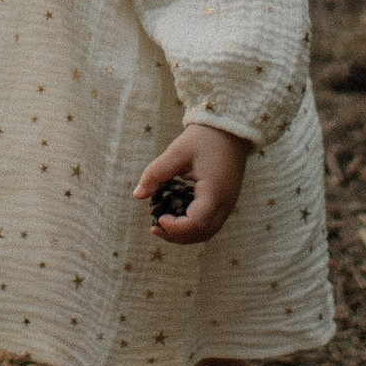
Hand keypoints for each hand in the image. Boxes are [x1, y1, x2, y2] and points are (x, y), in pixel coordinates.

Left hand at [134, 122, 250, 245]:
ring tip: (162, 224)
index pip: (196, 224)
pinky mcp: (225, 202)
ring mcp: (227, 205)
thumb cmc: (204, 138)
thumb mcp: (177, 152)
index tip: (157, 219)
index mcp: (214, 192)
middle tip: (154, 227)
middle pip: (202, 233)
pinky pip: (210, 223)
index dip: (175, 228)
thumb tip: (137, 195)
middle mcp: (224, 204)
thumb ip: (156, 173)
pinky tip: (176, 216)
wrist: (229, 129)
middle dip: (177, 235)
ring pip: (207, 232)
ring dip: (185, 234)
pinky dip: (192, 226)